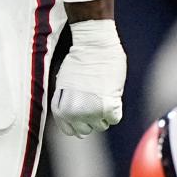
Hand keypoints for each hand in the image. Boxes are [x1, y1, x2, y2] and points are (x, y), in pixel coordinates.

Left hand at [51, 19, 125, 136]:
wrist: (94, 46)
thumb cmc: (79, 61)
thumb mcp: (64, 85)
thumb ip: (67, 104)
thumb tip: (77, 117)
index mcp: (61, 110)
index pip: (70, 130)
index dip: (79, 121)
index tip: (84, 111)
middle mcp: (74, 114)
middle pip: (86, 130)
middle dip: (91, 118)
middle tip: (95, 100)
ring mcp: (91, 112)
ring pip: (101, 126)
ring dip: (103, 113)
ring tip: (102, 94)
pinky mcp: (108, 108)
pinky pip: (114, 119)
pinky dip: (115, 109)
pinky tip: (111, 94)